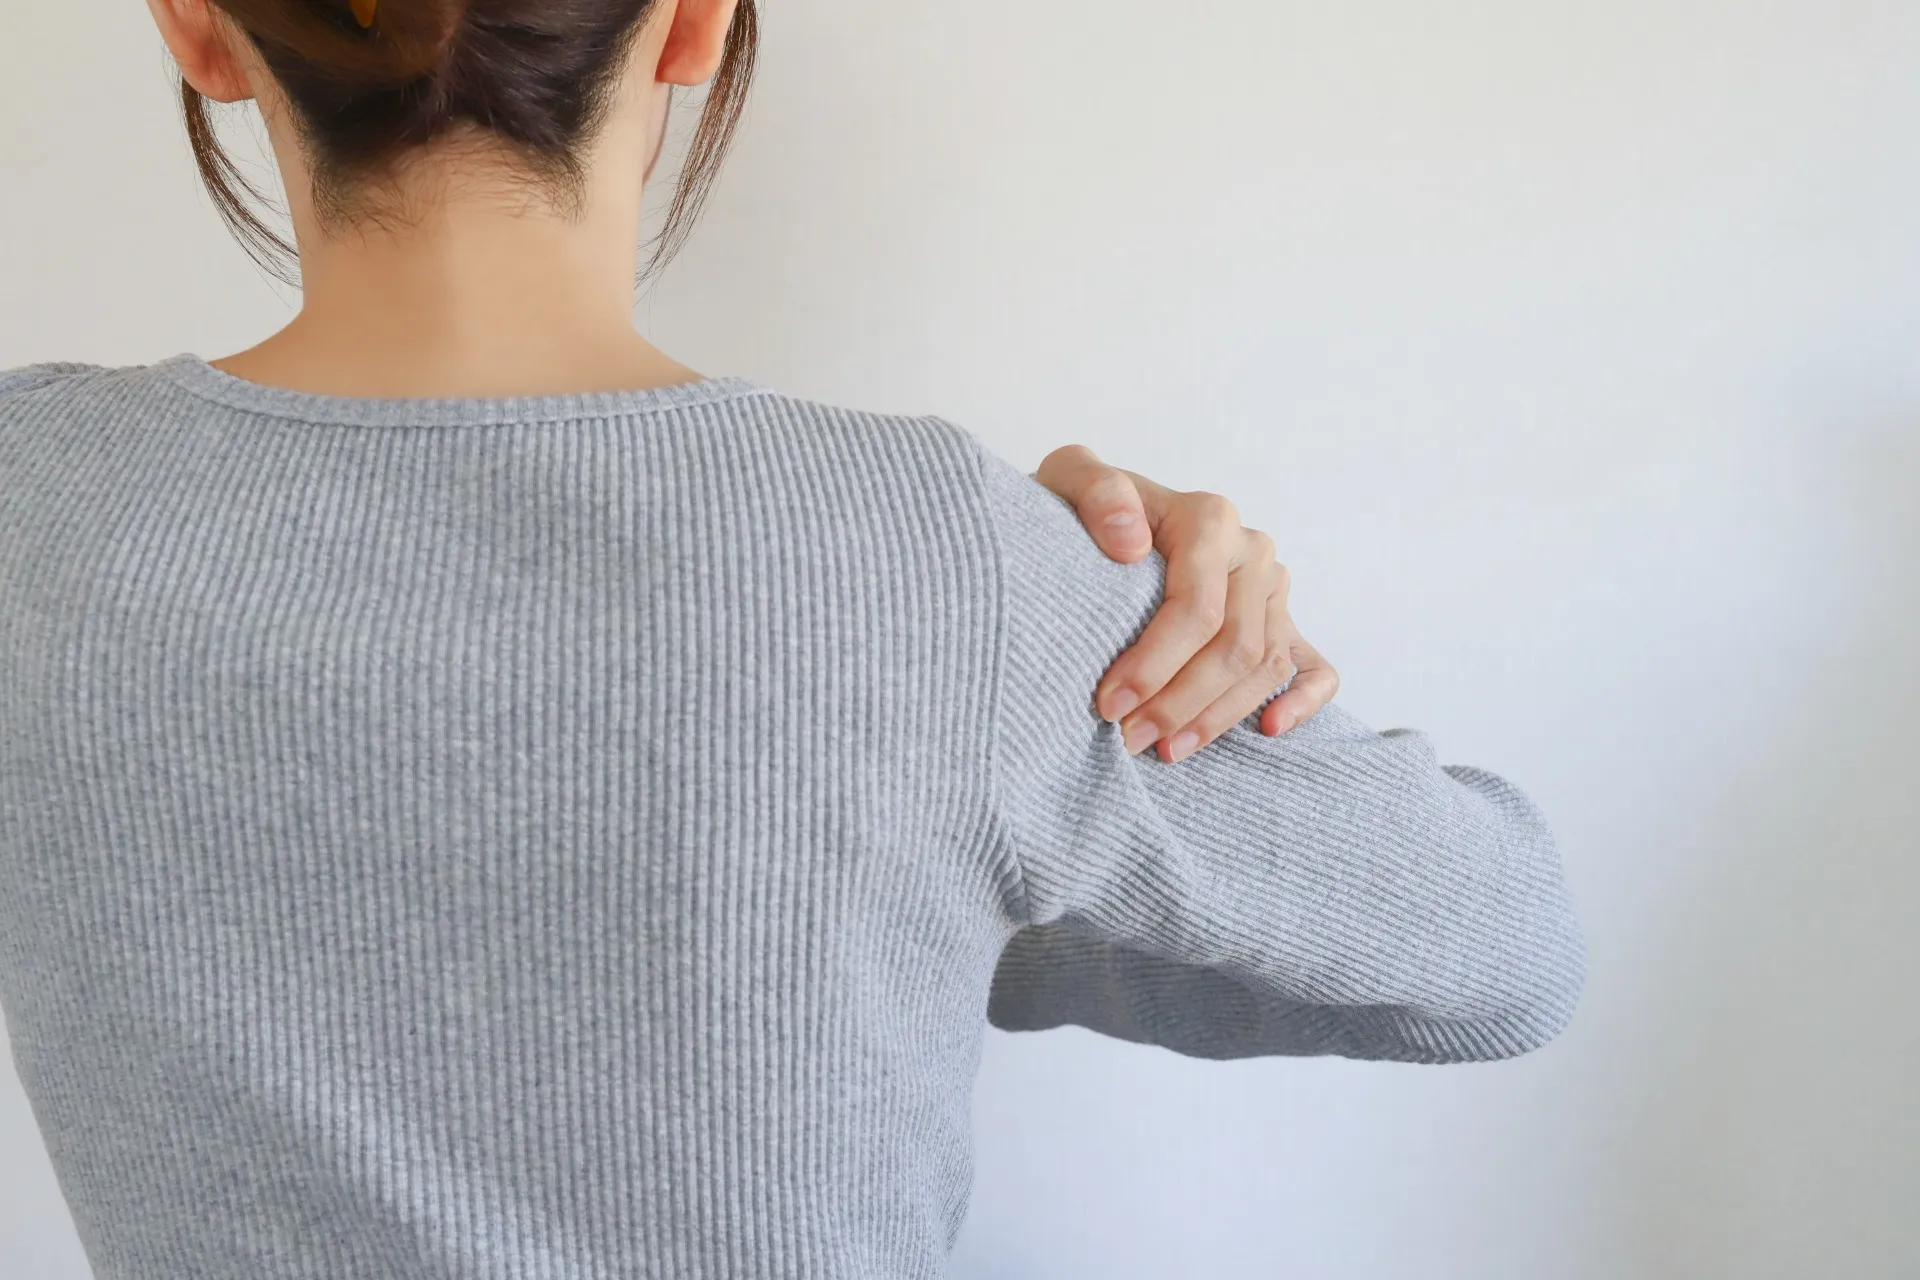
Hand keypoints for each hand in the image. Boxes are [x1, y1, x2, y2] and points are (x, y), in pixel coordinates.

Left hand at [1036, 444, 1338, 762]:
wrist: (1100, 520)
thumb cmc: (1082, 510)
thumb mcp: (1070, 479)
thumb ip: (1096, 493)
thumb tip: (1131, 544)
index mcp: (1210, 518)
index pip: (1196, 608)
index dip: (1154, 664)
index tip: (1109, 704)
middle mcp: (1251, 551)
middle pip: (1234, 645)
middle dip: (1180, 702)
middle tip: (1129, 738)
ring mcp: (1273, 588)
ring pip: (1266, 665)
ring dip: (1218, 716)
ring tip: (1166, 749)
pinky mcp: (1284, 620)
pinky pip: (1313, 666)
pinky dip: (1300, 702)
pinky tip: (1268, 730)